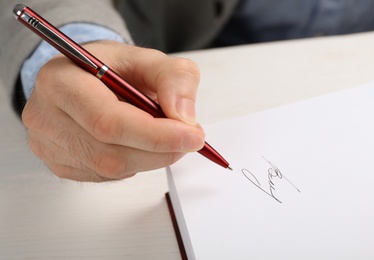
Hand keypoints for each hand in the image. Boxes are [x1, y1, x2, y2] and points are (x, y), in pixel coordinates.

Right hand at [22, 41, 204, 181]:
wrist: (86, 79)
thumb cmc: (113, 68)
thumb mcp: (148, 59)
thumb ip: (173, 78)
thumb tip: (183, 116)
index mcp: (61, 81)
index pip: (108, 120)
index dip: (155, 134)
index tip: (192, 135)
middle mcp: (46, 116)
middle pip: (110, 152)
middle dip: (160, 150)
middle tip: (189, 139)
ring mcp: (50, 145)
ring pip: (111, 169)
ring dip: (150, 158)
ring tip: (165, 137)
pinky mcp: (60, 164)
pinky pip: (107, 176)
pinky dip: (134, 163)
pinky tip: (138, 144)